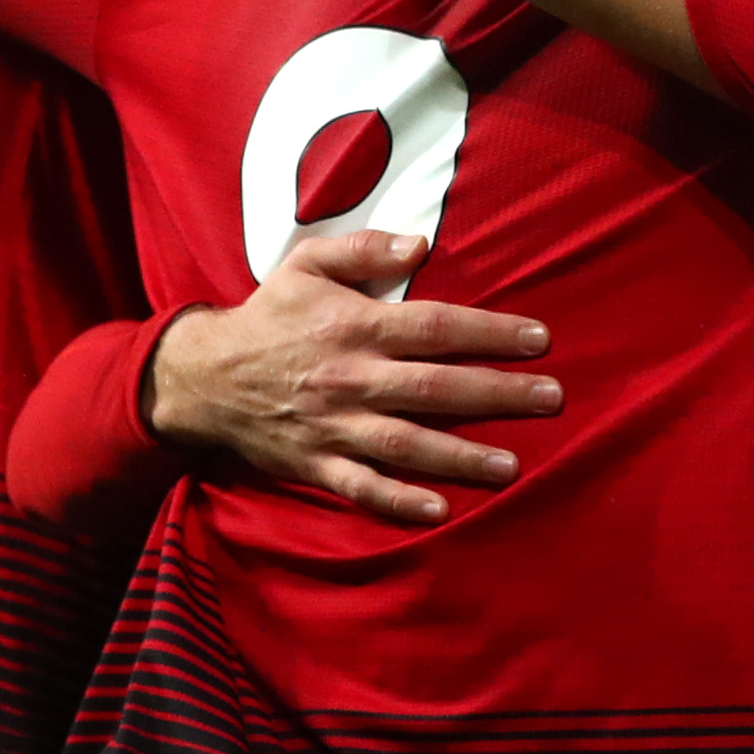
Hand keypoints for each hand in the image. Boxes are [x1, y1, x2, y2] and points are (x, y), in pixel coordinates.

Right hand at [145, 229, 562, 527]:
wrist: (201, 376)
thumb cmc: (267, 316)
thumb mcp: (305, 263)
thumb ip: (364, 248)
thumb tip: (421, 242)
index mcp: (355, 326)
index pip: (436, 328)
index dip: (490, 333)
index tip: (539, 339)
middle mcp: (350, 377)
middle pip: (436, 388)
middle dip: (498, 394)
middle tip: (552, 399)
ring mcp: (333, 426)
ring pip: (407, 444)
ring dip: (463, 456)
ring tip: (514, 466)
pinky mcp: (315, 463)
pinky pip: (361, 487)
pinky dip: (398, 501)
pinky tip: (440, 511)